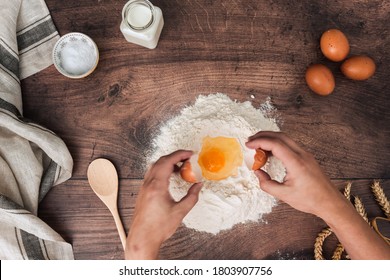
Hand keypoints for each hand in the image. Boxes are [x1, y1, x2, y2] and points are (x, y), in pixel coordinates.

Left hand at [125, 150, 202, 259]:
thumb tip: (198, 186)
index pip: (168, 161)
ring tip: (180, 168)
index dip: (180, 154)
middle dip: (175, 156)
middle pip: (160, 161)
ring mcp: (144, 187)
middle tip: (187, 158)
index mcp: (157, 186)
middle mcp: (148, 184)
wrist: (142, 238)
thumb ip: (192, 197)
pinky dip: (162, 170)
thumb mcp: (180, 212)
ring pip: (154, 166)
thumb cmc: (158, 227)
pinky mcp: (142, 192)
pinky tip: (170, 177)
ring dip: (167, 163)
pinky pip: (152, 174)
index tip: (189, 153)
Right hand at [246, 131, 389, 258]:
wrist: (330, 202)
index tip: (248, 145)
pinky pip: (290, 145)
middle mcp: (302, 155)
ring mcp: (305, 154)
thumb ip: (267, 184)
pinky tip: (270, 152)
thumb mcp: (284, 195)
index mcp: (296, 162)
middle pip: (280, 136)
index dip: (259, 142)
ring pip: (285, 138)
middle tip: (250, 141)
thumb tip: (257, 173)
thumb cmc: (310, 200)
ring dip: (270, 139)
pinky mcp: (306, 157)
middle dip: (263, 136)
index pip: (275, 144)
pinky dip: (277, 144)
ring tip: (258, 146)